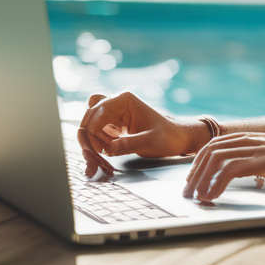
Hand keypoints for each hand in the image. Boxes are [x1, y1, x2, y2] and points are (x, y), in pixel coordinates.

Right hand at [77, 92, 197, 177]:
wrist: (176, 139)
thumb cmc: (167, 136)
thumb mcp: (150, 141)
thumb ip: (130, 144)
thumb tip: (107, 149)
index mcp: (124, 100)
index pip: (97, 112)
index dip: (94, 132)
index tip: (99, 151)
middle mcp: (114, 103)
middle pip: (88, 118)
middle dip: (88, 140)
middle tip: (93, 160)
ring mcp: (111, 115)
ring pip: (88, 127)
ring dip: (88, 145)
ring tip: (94, 165)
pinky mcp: (110, 127)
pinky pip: (94, 136)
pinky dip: (92, 149)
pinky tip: (95, 164)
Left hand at [182, 133, 264, 201]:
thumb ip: (252, 164)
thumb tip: (232, 178)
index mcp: (248, 140)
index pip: (213, 146)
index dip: (197, 163)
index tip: (190, 181)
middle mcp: (249, 141)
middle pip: (211, 152)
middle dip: (194, 173)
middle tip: (187, 194)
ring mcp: (257, 150)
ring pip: (218, 159)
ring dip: (202, 179)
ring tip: (197, 198)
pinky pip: (233, 169)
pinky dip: (218, 182)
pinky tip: (213, 196)